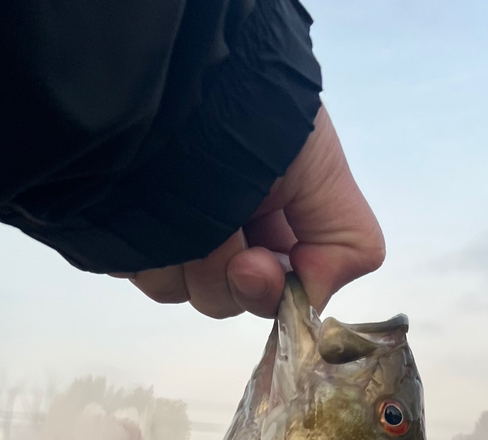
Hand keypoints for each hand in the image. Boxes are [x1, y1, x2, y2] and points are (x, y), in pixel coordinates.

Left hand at [117, 107, 384, 318]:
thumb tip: (310, 300)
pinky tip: (150, 206)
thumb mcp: (328, 178)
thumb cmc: (259, 119)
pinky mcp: (126, 231)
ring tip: (180, 201)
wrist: (177, 77)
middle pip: (228, 300)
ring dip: (186, 257)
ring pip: (181, 291)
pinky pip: (138, 272)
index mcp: (271, 227)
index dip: (274, 292)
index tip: (259, 263)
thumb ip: (348, 248)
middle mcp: (223, 234)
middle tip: (222, 232)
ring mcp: (171, 234)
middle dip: (227, 274)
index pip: (282, 296)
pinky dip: (145, 247)